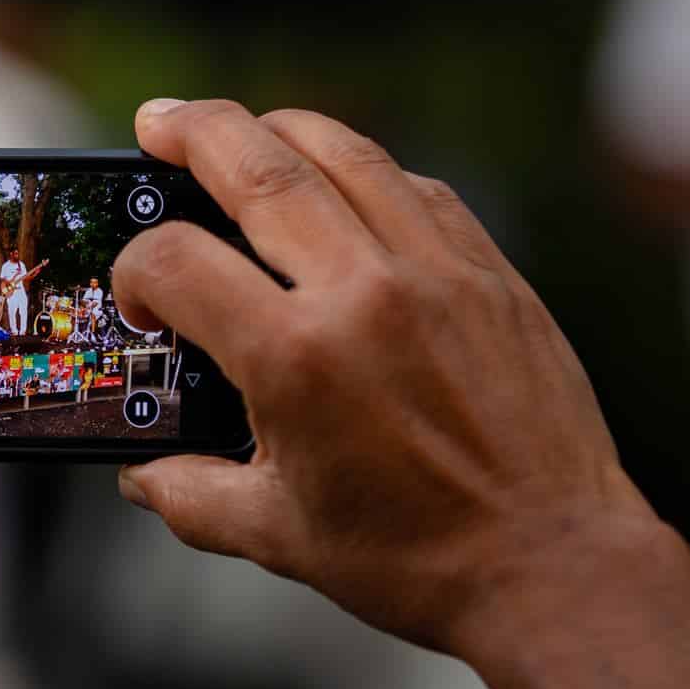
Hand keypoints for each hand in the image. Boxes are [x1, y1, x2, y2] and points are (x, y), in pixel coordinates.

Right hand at [111, 99, 678, 659]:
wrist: (552, 565)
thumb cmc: (419, 560)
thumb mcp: (279, 536)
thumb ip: (192, 496)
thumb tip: (144, 476)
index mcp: (296, 360)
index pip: (178, 262)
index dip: (137, 270)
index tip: (142, 298)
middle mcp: (364, 295)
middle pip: (257, 167)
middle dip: (192, 133)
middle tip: (158, 124)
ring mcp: (436, 274)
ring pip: (345, 155)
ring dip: (279, 129)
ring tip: (242, 128)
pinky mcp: (491, 275)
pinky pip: (419, 189)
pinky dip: (368, 171)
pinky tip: (343, 181)